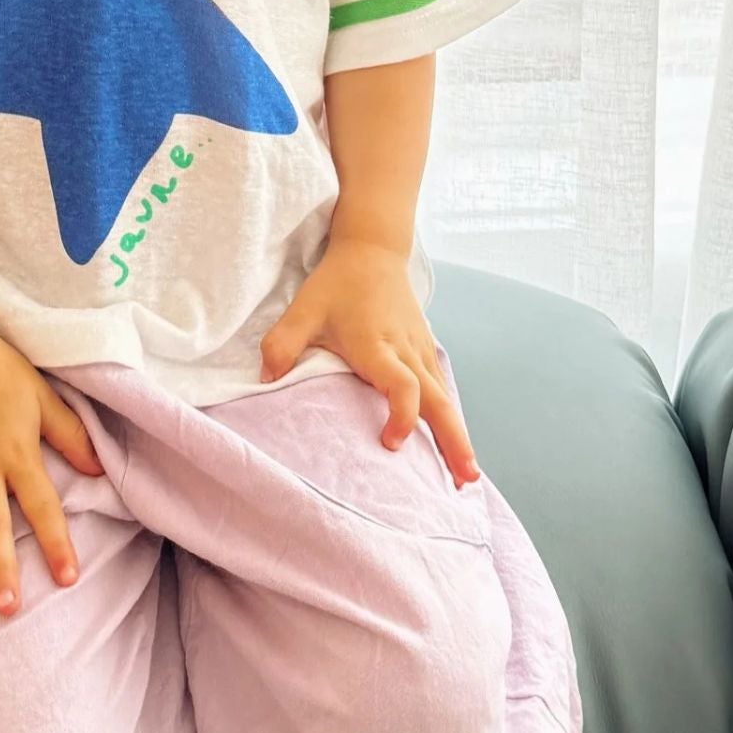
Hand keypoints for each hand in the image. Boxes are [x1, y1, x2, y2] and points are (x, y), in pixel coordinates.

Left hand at [257, 236, 480, 483]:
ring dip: (458, 436)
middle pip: (437, 401)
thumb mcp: (302, 309)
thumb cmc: (336, 284)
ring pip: (445, 399)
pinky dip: (450, 418)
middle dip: (452, 441)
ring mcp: (420, 351)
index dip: (401, 415)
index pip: (401, 385)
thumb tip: (266, 381)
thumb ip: (281, 345)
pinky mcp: (424, 350)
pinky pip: (442, 390)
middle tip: (465, 480)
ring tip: (467, 477)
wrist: (372, 252)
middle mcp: (405, 351)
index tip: (391, 444)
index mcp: (377, 345)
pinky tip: (455, 444)